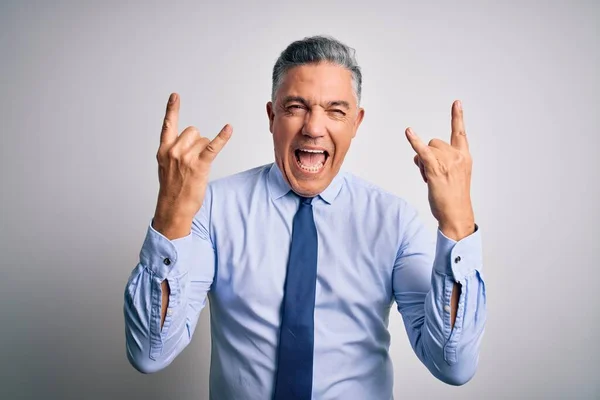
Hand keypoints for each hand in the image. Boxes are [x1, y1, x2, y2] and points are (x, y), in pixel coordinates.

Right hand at [153, 93, 231, 237]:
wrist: (173, 208)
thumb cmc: (171, 190)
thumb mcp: (165, 167)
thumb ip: (172, 152)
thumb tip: (185, 143)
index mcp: (163, 150)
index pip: (168, 125)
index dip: (172, 109)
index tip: (175, 96)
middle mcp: (173, 151)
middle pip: (193, 131)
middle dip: (197, 142)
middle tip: (193, 160)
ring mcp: (186, 158)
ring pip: (203, 140)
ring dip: (205, 150)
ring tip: (198, 167)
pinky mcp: (199, 165)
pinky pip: (213, 146)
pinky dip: (222, 137)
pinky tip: (229, 128)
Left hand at [405, 100, 473, 239]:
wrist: (456, 214)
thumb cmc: (452, 198)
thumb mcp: (452, 175)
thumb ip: (439, 161)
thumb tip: (418, 154)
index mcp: (465, 157)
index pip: (460, 133)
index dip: (457, 117)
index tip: (457, 103)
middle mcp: (458, 156)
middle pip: (435, 142)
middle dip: (429, 156)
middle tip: (433, 176)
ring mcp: (447, 162)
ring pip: (426, 149)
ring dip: (422, 163)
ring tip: (430, 179)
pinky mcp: (435, 169)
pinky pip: (422, 151)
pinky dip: (414, 141)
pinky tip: (409, 132)